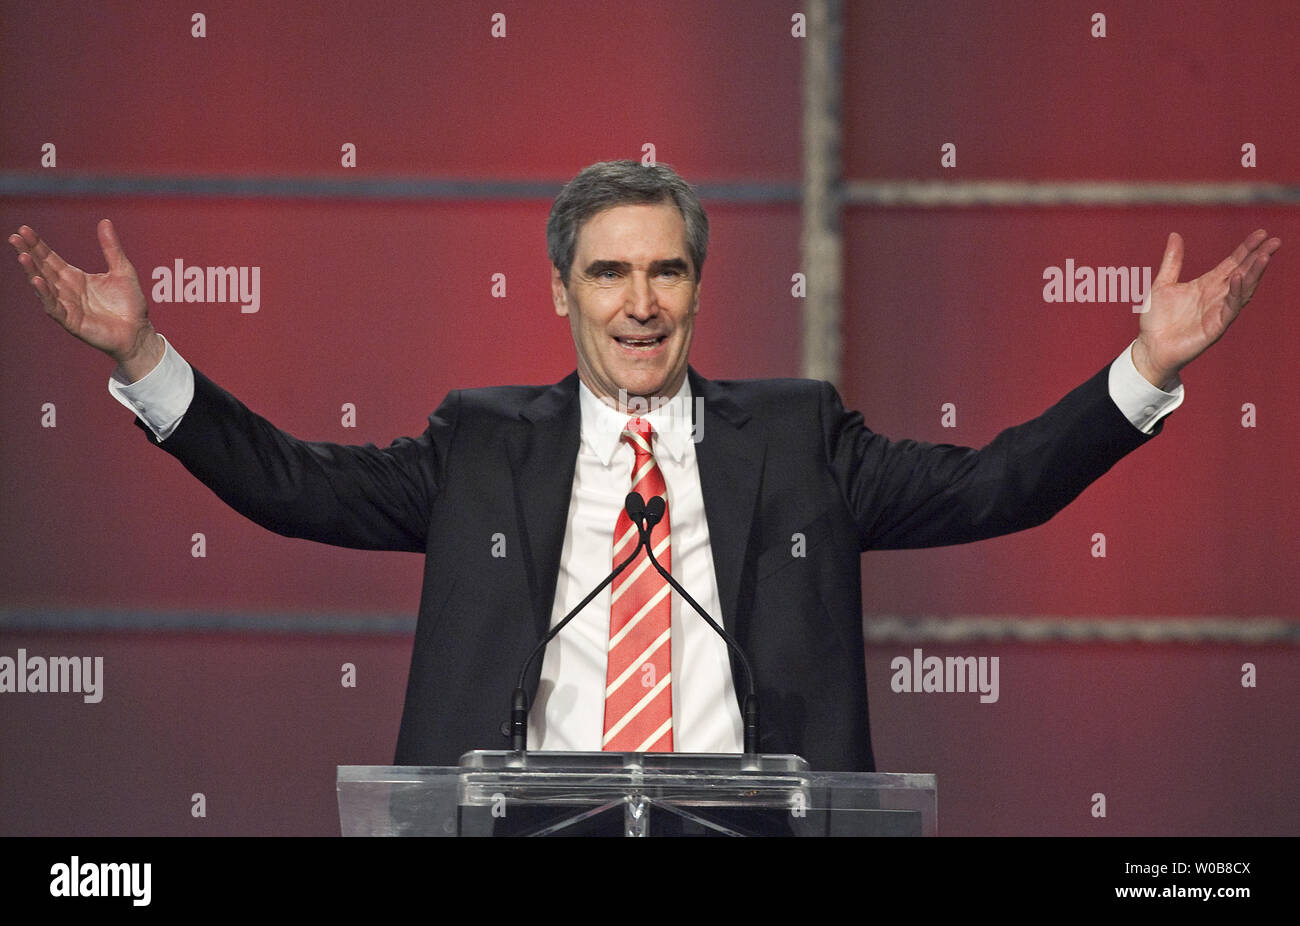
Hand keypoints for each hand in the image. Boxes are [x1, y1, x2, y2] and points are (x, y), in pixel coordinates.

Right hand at [9, 219, 162, 379]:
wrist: (139, 332)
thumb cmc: (130, 304)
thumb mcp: (122, 270)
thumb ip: (111, 248)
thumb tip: (105, 221)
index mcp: (75, 278)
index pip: (50, 258)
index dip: (38, 245)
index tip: (24, 229)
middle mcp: (66, 290)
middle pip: (42, 269)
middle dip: (28, 253)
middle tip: (15, 237)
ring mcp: (66, 306)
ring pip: (43, 287)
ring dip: (32, 272)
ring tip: (23, 256)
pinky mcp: (71, 321)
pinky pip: (54, 307)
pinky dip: (45, 294)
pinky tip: (37, 281)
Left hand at [1132, 229, 1280, 389]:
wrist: (1150, 348)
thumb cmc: (1156, 319)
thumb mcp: (1162, 284)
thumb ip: (1172, 261)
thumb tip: (1175, 234)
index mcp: (1207, 284)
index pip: (1232, 263)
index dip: (1247, 249)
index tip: (1260, 233)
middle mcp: (1217, 296)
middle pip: (1244, 273)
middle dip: (1259, 258)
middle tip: (1275, 241)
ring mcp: (1218, 311)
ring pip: (1242, 290)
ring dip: (1254, 274)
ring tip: (1264, 257)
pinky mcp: (1216, 327)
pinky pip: (1229, 308)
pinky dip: (1235, 293)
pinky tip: (1237, 278)